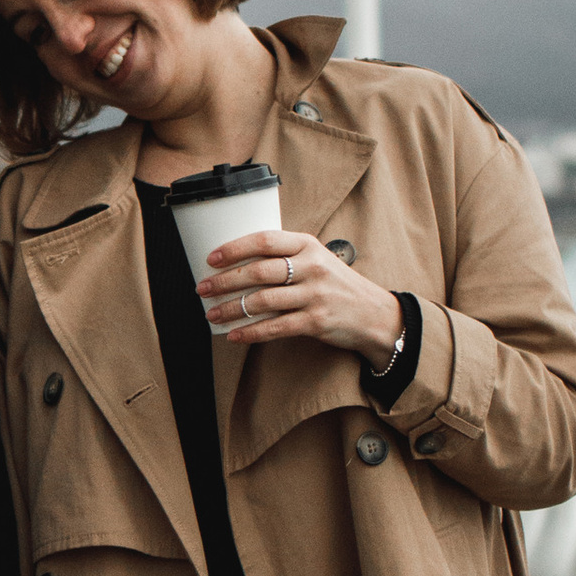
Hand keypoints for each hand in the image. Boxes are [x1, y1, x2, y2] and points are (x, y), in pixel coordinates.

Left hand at [198, 225, 402, 364]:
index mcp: (308, 245)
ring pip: (262, 301)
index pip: (265, 240)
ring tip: (212, 314)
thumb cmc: (336, 284)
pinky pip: (275, 327)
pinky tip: (234, 335)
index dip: (234, 249)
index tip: (211, 259)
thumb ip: (286, 256)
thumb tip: (238, 262)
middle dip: (225, 281)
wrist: (373, 313)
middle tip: (202, 288)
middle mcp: (311, 267)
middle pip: (258, 271)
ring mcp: (314, 295)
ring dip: (232, 309)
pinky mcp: (315, 322)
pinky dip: (251, 333)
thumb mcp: (317, 258)